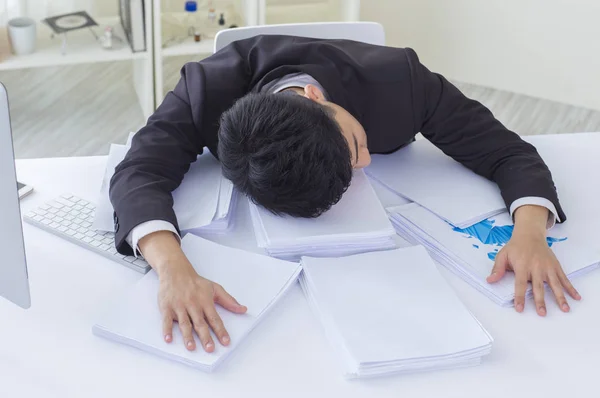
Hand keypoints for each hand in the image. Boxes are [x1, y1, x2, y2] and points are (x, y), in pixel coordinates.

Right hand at [137, 231, 246, 351]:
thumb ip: (229, 300)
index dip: (221, 331)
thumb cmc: (196, 282)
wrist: (176, 271)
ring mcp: (179, 306)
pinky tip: (168, 339)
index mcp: (205, 302)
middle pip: (200, 323)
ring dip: (187, 336)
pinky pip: (166, 320)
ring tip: (191, 347)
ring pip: (184, 323)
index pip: (215, 319)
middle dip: (205, 337)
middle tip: (210, 349)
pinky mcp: (167, 307)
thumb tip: (243, 309)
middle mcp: (193, 305)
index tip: (225, 342)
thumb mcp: (215, 288)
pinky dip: (167, 330)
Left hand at [486, 205, 580, 315]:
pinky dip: (570, 288)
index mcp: (522, 266)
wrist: (530, 234)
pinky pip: (564, 278)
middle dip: (540, 301)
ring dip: (560, 297)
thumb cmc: (515, 247)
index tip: (519, 308)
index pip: (520, 284)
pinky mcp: (555, 266)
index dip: (520, 297)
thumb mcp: (502, 255)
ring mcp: (547, 267)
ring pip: (554, 284)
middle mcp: (536, 267)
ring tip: (564, 309)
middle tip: (542, 313)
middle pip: (538, 287)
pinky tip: (575, 297)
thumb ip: (497, 269)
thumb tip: (490, 280)